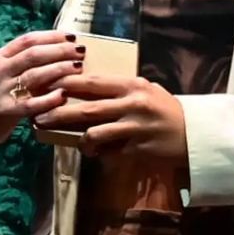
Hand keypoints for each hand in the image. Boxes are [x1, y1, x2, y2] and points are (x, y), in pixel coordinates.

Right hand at [0, 31, 84, 151]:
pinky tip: (63, 95)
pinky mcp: (5, 110)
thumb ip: (24, 62)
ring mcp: (1, 90)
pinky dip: (49, 99)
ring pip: (34, 75)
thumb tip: (58, 50)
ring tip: (78, 68)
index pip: (28, 40)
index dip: (51, 36)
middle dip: (60, 51)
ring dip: (59, 70)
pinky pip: (30, 103)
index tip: (72, 36)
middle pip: (33, 54)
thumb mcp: (4, 73)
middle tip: (80, 52)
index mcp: (0, 57)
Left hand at [32, 75, 187, 165]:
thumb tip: (86, 85)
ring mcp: (134, 128)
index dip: (67, 82)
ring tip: (71, 140)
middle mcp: (132, 104)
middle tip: (40, 116)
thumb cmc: (166, 109)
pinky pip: (109, 151)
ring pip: (95, 133)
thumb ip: (120, 89)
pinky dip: (99, 152)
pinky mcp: (137, 149)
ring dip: (79, 138)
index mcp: (132, 86)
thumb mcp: (146, 91)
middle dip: (60, 113)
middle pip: (87, 108)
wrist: (193, 134)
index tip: (47, 84)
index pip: (93, 82)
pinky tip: (94, 152)